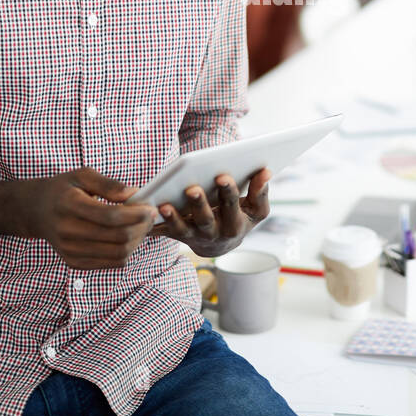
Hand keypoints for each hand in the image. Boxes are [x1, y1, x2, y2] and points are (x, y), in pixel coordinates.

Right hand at [27, 167, 156, 269]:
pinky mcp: (74, 262)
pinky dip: (126, 252)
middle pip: (117, 237)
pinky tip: (129, 237)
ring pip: (117, 254)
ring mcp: (69, 250)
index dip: (136, 214)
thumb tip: (133, 194)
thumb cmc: (64, 189)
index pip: (110, 216)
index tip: (150, 208)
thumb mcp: (82, 175)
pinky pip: (111, 263)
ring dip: (137, 241)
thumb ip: (109, 184)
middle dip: (141, 228)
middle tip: (150, 217)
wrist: (37, 211)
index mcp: (69, 205)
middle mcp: (67, 231)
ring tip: (142, 227)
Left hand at [151, 168, 271, 256]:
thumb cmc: (240, 218)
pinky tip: (149, 210)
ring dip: (173, 218)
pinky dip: (155, 225)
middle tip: (192, 189)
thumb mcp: (256, 210)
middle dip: (200, 205)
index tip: (223, 176)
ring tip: (165, 205)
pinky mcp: (178, 236)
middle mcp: (214, 234)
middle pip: (206, 220)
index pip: (233, 207)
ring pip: (183, 230)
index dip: (229, 193)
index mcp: (235, 224)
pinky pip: (165, 232)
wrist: (221, 244)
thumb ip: (261, 191)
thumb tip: (265, 171)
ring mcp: (194, 237)